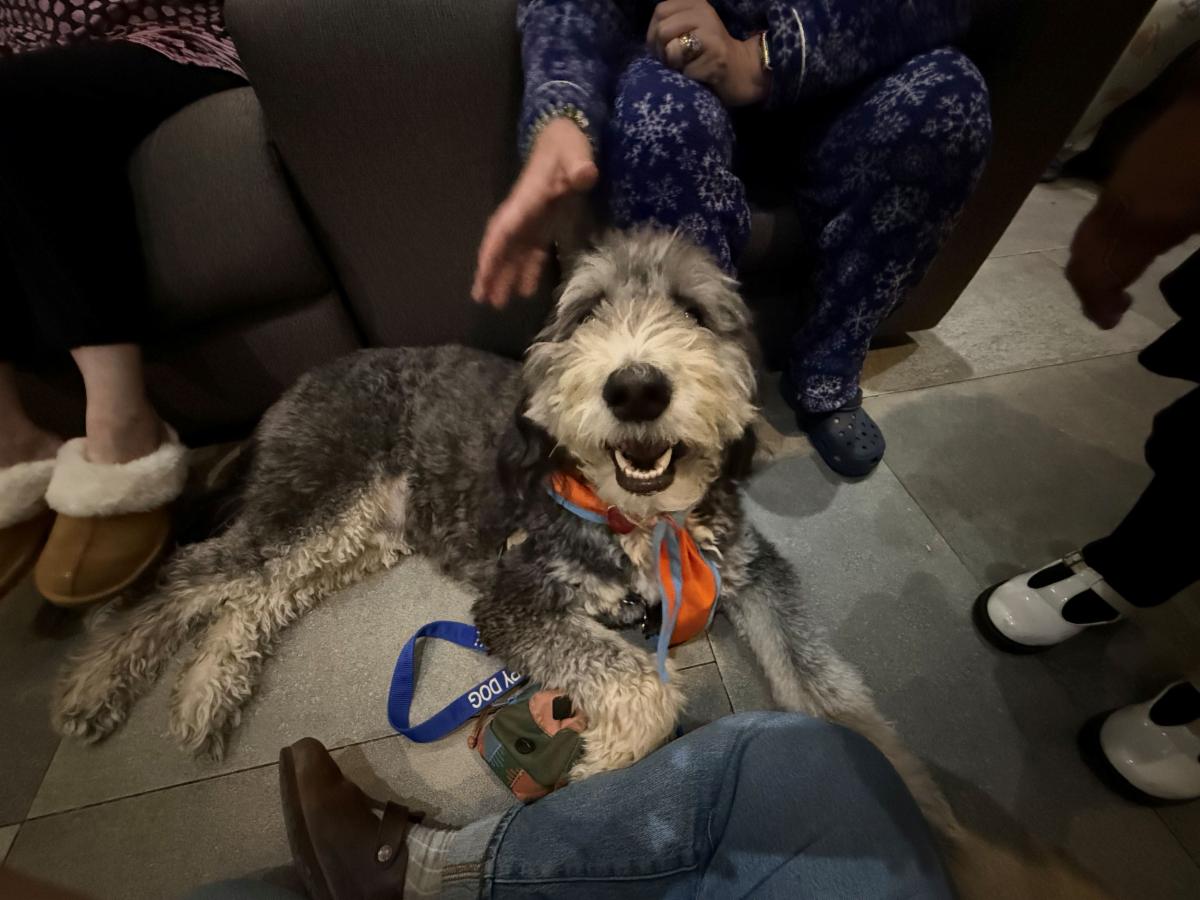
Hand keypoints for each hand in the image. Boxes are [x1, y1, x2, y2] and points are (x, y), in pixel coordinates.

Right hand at [472, 118, 597, 307]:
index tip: (483, 273)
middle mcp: (523, 213)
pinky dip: (527, 270)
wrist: (565, 137)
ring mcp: (532, 220)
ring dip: (505, 276)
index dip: (493, 251)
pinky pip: (532, 251)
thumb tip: (584, 173)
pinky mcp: (543, 224)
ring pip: (514, 253)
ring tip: (497, 303)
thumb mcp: (575, 153)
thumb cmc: (567, 145)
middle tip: (481, 298)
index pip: (504, 229)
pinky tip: (524, 290)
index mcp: (526, 200)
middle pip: (502, 246)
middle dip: (491, 271)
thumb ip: (579, 165)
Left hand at [646, 0, 766, 106]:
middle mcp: (705, 12)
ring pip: (671, 48)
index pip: (660, 11)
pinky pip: (685, 70)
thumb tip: (650, 40)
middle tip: (673, 61)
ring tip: (685, 65)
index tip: (663, 47)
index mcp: (696, 2)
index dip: (654, 33)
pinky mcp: (716, 56)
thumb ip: (669, 24)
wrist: (742, 70)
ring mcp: (712, 33)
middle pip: (662, 29)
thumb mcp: (689, 27)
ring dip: (673, 64)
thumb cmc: (707, 52)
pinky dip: (687, 77)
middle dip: (660, 51)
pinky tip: (699, 74)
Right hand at [1065, 90, 1199, 328]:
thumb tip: (1193, 286)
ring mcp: (1120, 181)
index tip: (1112, 322)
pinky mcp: (1131, 164)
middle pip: (1082, 255)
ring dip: (1097, 261)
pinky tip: (1137, 239)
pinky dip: (1108, 237)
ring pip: (1088, 231)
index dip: (1097, 304)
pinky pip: (1104, 211)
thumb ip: (1180, 240)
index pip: (1095, 274)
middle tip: (1112, 308)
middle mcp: (1116, 204)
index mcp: (1139, 221)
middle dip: (1089, 287)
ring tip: (1120, 281)